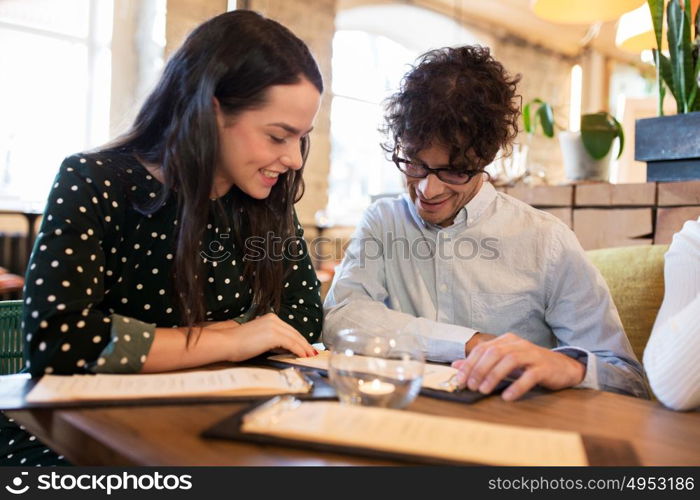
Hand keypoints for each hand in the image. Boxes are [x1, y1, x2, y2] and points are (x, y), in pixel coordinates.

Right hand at [202, 313, 316, 361]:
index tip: (306, 347)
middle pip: (294, 333)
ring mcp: (274, 326)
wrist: (226, 343)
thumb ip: (273, 341)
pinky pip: (291, 343)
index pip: (289, 330)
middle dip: (304, 343)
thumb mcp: (260, 339)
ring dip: (304, 348)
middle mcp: (274, 319)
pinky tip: (303, 356)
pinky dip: (299, 350)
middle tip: (313, 352)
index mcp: (270, 318)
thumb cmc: (238, 344)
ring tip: (311, 355)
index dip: (299, 339)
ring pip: (295, 338)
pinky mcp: (273, 335)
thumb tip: (286, 349)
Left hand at [452, 332, 585, 400]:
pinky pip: (529, 376)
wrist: (563, 367)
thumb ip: (481, 363)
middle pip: (494, 353)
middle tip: (471, 386)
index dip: (469, 364)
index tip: (460, 380)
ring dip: (493, 376)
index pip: (483, 349)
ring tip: (483, 390)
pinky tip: (507, 396)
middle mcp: (518, 344)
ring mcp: (532, 355)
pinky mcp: (544, 368)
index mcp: (506, 340)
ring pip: (509, 361)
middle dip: (479, 370)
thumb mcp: (504, 362)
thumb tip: (456, 365)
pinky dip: (516, 386)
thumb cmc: (530, 365)